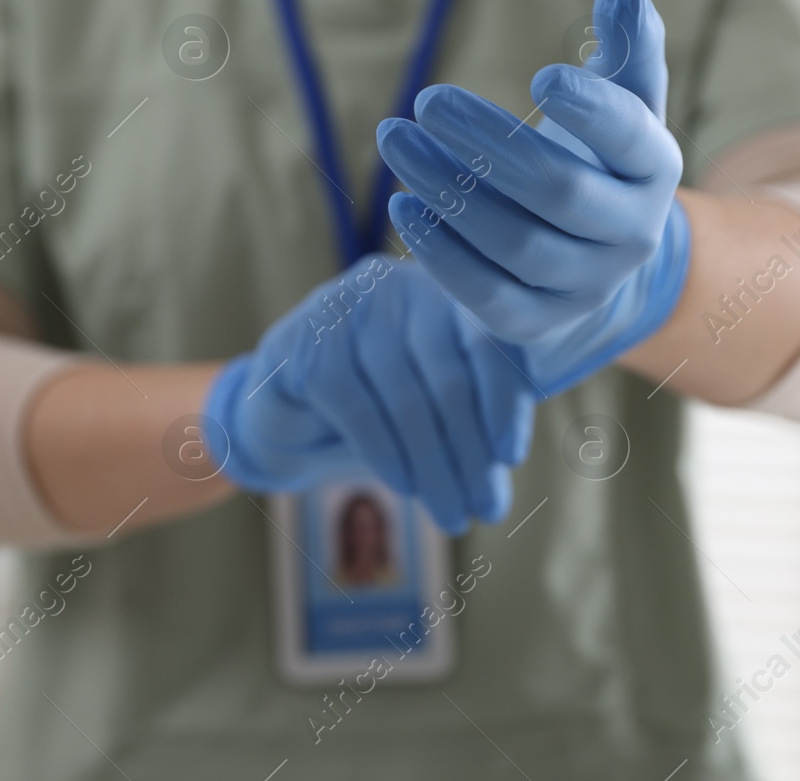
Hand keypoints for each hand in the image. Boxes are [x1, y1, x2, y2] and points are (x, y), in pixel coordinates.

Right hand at [202, 255, 534, 533]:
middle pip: (447, 376)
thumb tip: (505, 458)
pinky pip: (358, 408)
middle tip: (485, 509)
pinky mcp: (304, 342)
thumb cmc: (380, 407)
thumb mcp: (436, 403)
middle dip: (470, 453)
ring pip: (405, 399)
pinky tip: (404, 486)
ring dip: (434, 466)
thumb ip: (475, 413)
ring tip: (452, 514)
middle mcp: (398, 286)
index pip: (486, 340)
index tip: (511, 456)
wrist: (288, 413)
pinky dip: (387, 455)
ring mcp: (346, 308)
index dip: (502, 400)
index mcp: (442, 290)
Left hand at [375, 0, 690, 395]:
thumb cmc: (594, 159)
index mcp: (654, 169)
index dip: (591, 112)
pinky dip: (440, 252)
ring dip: (447, 189)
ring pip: (515, 242)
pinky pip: (487, 294)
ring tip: (395, 140)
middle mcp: (630, 235)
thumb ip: (626, 48)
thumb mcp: (617, 103)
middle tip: (428, 102)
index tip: (540, 78)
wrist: (589, 259)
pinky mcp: (535, 322)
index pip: (632, 139)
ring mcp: (585, 286)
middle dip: (488, 143)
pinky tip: (401, 203)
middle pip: (558, 190)